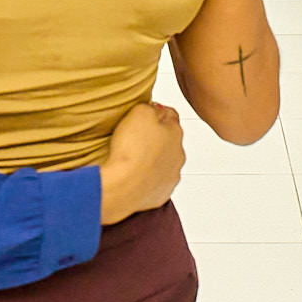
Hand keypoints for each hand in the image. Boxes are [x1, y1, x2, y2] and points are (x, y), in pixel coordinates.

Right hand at [98, 101, 184, 224]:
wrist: (122, 187)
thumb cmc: (130, 151)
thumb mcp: (139, 112)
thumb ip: (150, 107)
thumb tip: (155, 108)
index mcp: (176, 132)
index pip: (170, 114)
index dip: (155, 112)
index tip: (142, 115)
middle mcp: (178, 155)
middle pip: (168, 139)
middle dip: (154, 137)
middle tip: (133, 137)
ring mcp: (171, 176)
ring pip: (163, 162)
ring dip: (151, 159)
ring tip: (131, 158)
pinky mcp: (161, 194)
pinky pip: (155, 182)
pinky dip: (146, 178)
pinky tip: (132, 175)